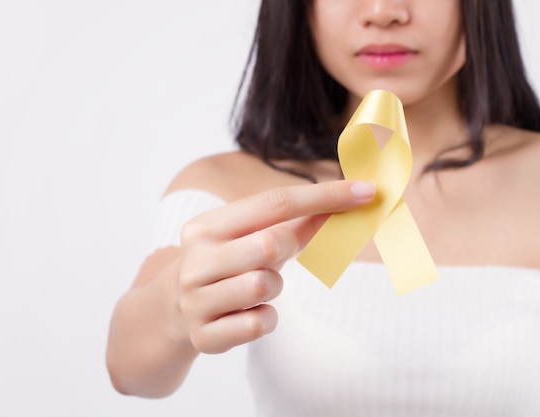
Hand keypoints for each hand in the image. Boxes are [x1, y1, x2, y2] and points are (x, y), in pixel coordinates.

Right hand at [175, 180, 374, 353]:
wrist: (173, 310)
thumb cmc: (227, 265)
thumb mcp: (251, 238)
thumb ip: (294, 223)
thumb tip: (344, 204)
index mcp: (207, 227)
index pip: (275, 203)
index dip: (325, 197)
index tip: (366, 192)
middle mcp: (196, 261)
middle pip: (270, 243)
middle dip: (287, 248)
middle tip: (276, 256)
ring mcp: (196, 300)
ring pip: (264, 286)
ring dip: (274, 288)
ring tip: (255, 288)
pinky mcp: (205, 336)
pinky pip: (260, 324)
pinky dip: (266, 318)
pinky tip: (249, 313)